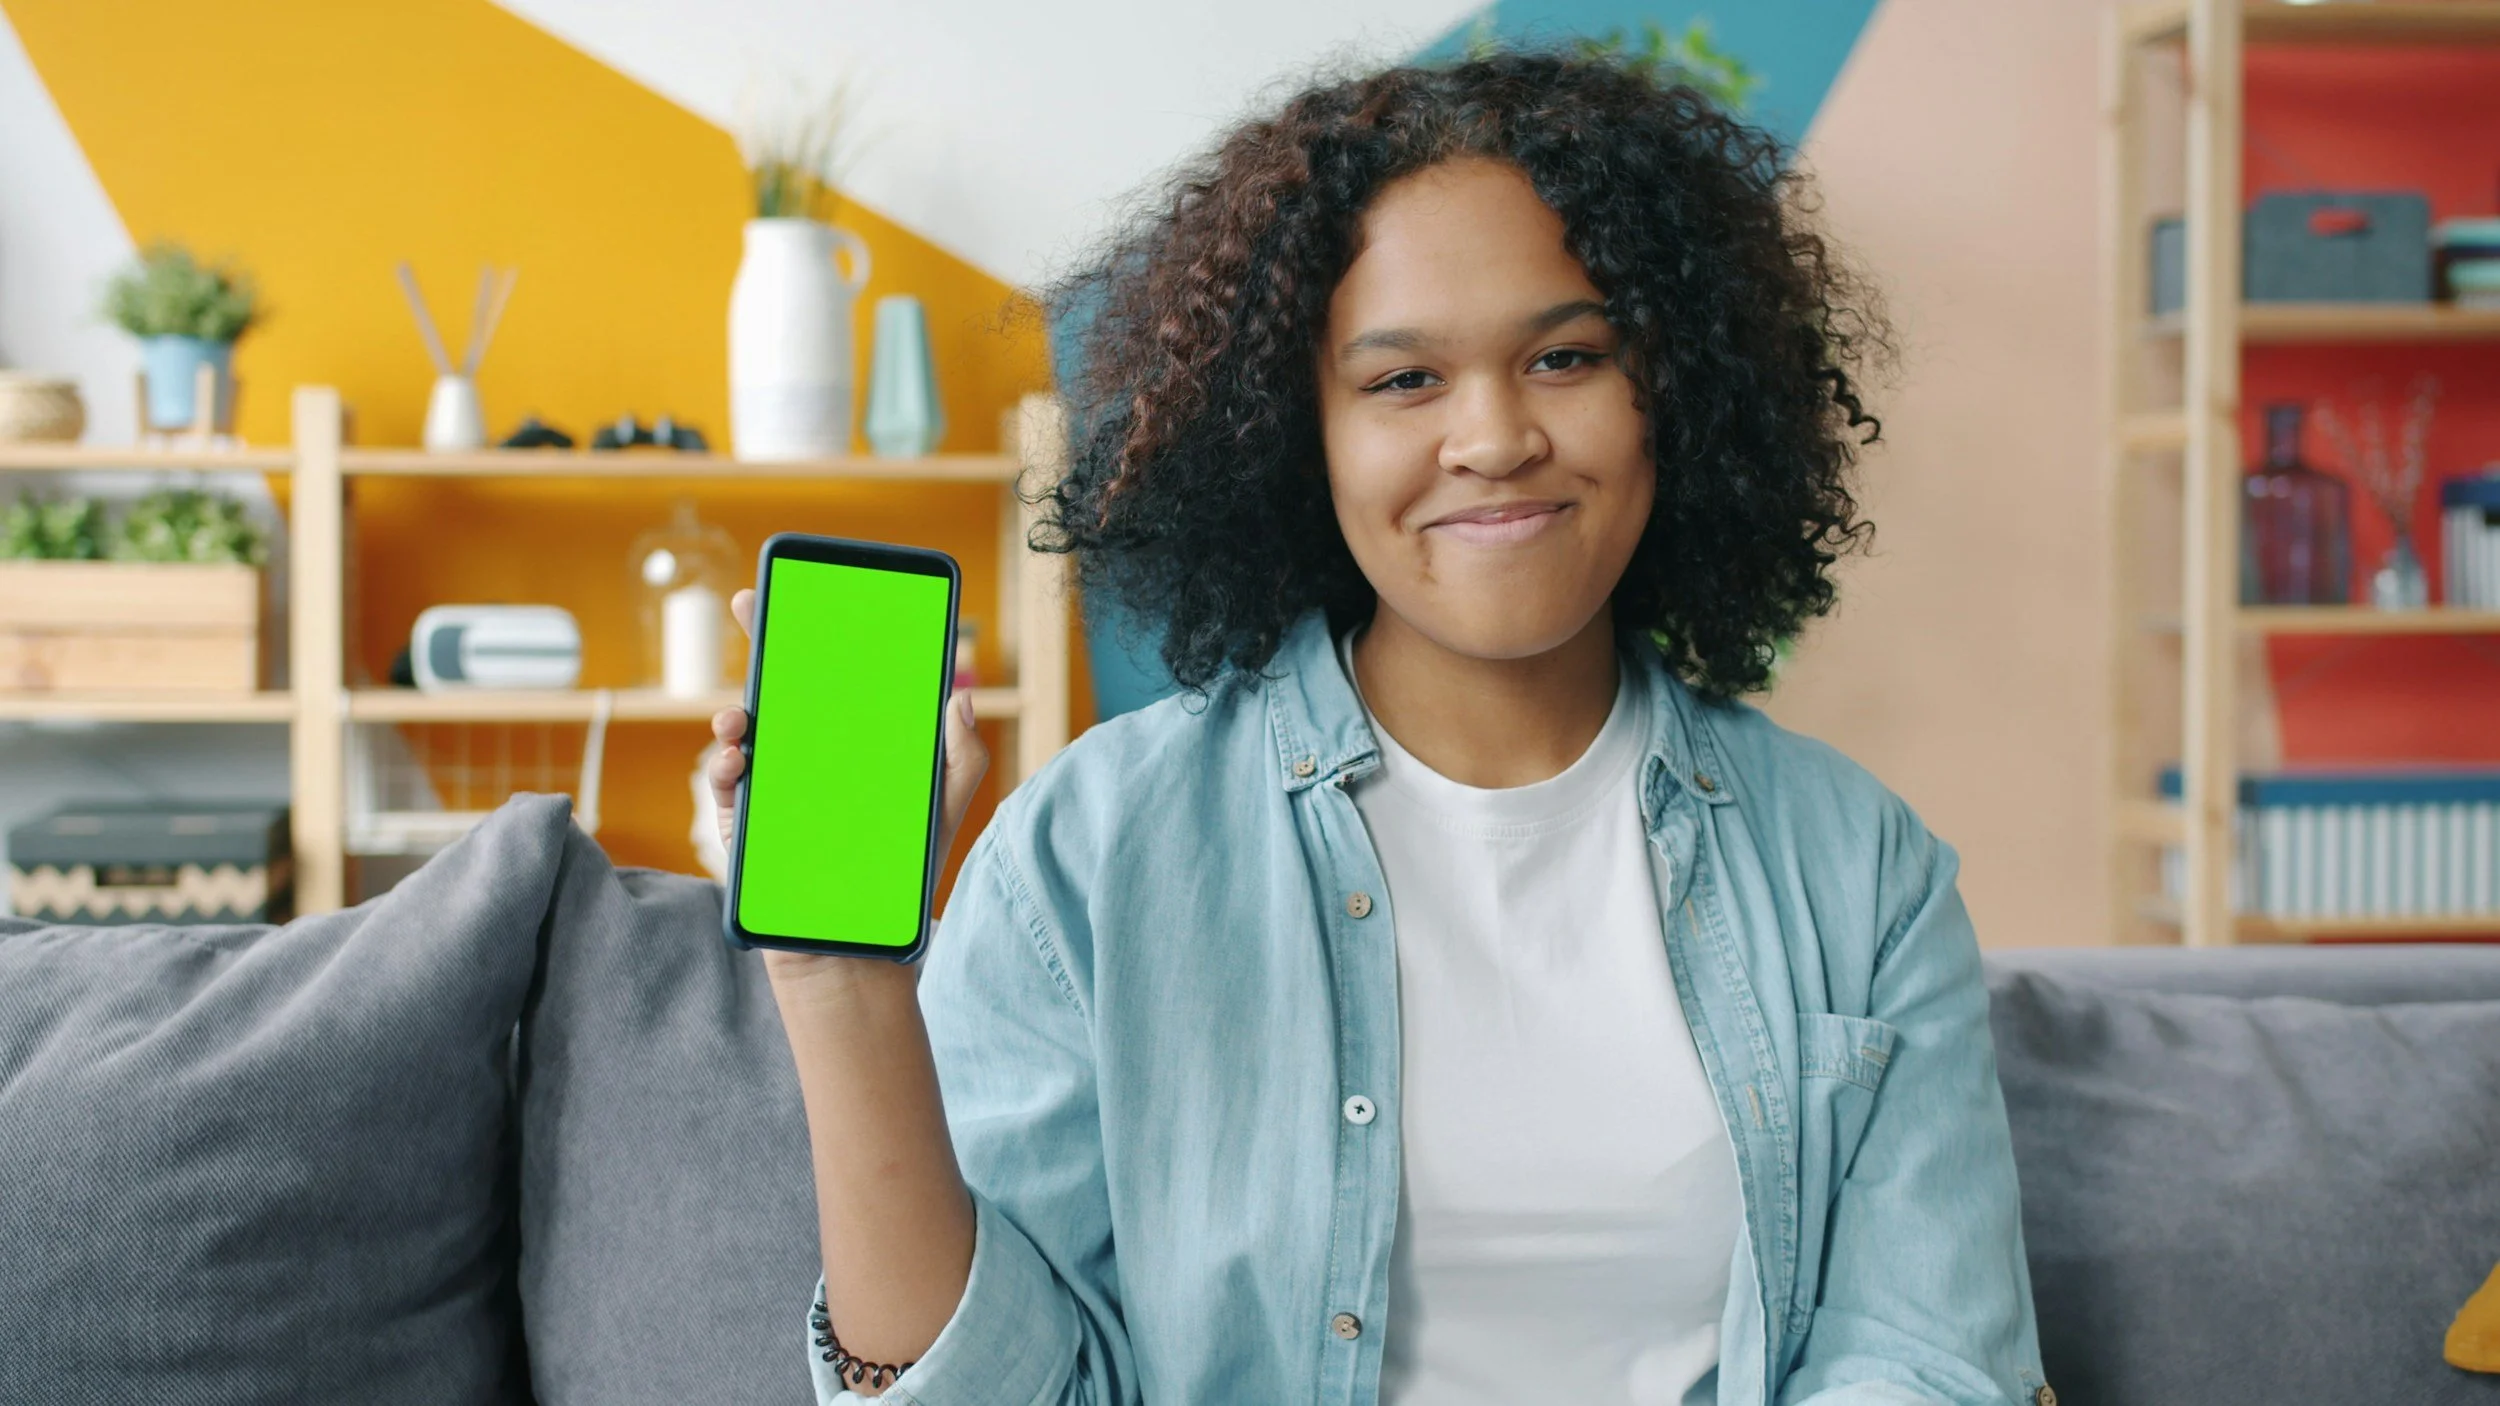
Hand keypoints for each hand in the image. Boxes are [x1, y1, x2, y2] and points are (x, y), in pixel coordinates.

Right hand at [709, 588, 990, 973]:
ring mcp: (772, 791)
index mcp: (850, 748)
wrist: (859, 945)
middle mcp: (806, 761)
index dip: (812, 639)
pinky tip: (737, 765)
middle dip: (760, 647)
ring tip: (741, 720)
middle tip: (751, 611)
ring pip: (744, 737)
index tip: (800, 596)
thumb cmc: (900, 877)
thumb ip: (959, 758)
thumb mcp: (939, 810)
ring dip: (735, 717)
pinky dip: (726, 770)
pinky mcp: (746, 828)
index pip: (828, 683)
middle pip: (778, 694)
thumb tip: (960, 698)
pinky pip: (727, 789)